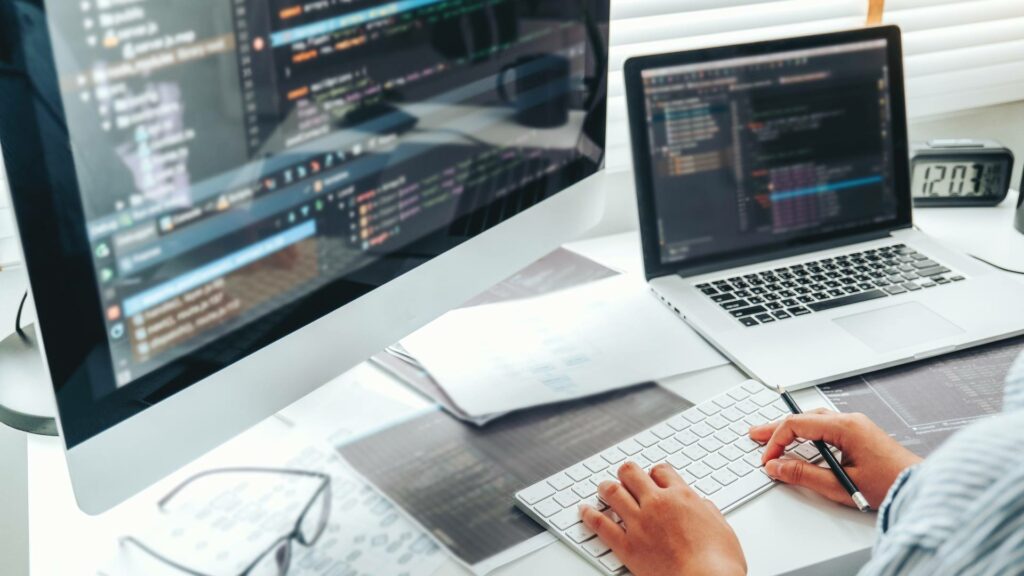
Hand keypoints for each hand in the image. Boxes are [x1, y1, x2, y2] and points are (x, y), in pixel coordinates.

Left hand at [580, 462, 745, 575]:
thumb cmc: (718, 562)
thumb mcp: (722, 529)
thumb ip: (708, 512)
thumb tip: (703, 506)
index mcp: (682, 497)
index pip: (661, 472)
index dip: (656, 473)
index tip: (653, 477)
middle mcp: (657, 504)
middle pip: (633, 474)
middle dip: (627, 472)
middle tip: (624, 474)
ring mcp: (639, 523)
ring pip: (613, 493)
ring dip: (606, 487)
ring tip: (602, 486)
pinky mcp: (627, 545)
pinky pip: (601, 525)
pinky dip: (590, 515)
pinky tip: (584, 511)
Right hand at [749, 409, 921, 508]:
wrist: (920, 488)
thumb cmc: (890, 485)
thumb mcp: (840, 485)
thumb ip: (804, 475)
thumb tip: (777, 467)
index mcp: (845, 427)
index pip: (797, 425)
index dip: (776, 442)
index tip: (766, 459)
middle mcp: (850, 421)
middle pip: (803, 418)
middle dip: (776, 428)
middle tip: (755, 435)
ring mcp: (856, 426)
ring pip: (814, 420)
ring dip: (791, 429)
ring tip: (772, 437)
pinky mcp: (860, 434)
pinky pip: (826, 426)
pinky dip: (807, 432)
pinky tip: (799, 441)